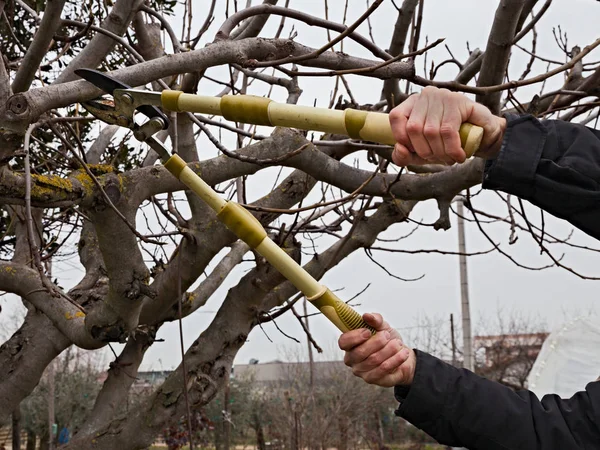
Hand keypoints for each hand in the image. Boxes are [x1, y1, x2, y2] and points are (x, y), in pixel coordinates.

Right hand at [338, 312, 415, 386]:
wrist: (402, 354)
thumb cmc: (388, 339)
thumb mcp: (383, 326)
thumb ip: (375, 320)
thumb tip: (367, 315)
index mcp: (349, 344)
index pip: (343, 342)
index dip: (354, 337)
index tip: (368, 331)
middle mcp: (352, 359)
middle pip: (360, 352)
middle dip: (377, 342)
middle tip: (388, 336)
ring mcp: (361, 371)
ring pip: (373, 360)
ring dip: (389, 350)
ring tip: (398, 344)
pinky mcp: (372, 379)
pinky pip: (383, 370)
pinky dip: (395, 360)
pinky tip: (403, 354)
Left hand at [389, 86, 506, 165]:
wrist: (483, 136)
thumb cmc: (448, 143)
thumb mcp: (421, 153)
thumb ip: (404, 156)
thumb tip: (399, 148)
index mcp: (412, 103)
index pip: (395, 116)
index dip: (402, 138)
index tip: (415, 151)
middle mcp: (425, 95)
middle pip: (413, 128)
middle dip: (425, 151)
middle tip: (439, 159)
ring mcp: (442, 96)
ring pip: (430, 131)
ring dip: (440, 152)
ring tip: (450, 158)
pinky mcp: (459, 102)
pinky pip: (447, 131)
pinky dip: (452, 149)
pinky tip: (459, 156)